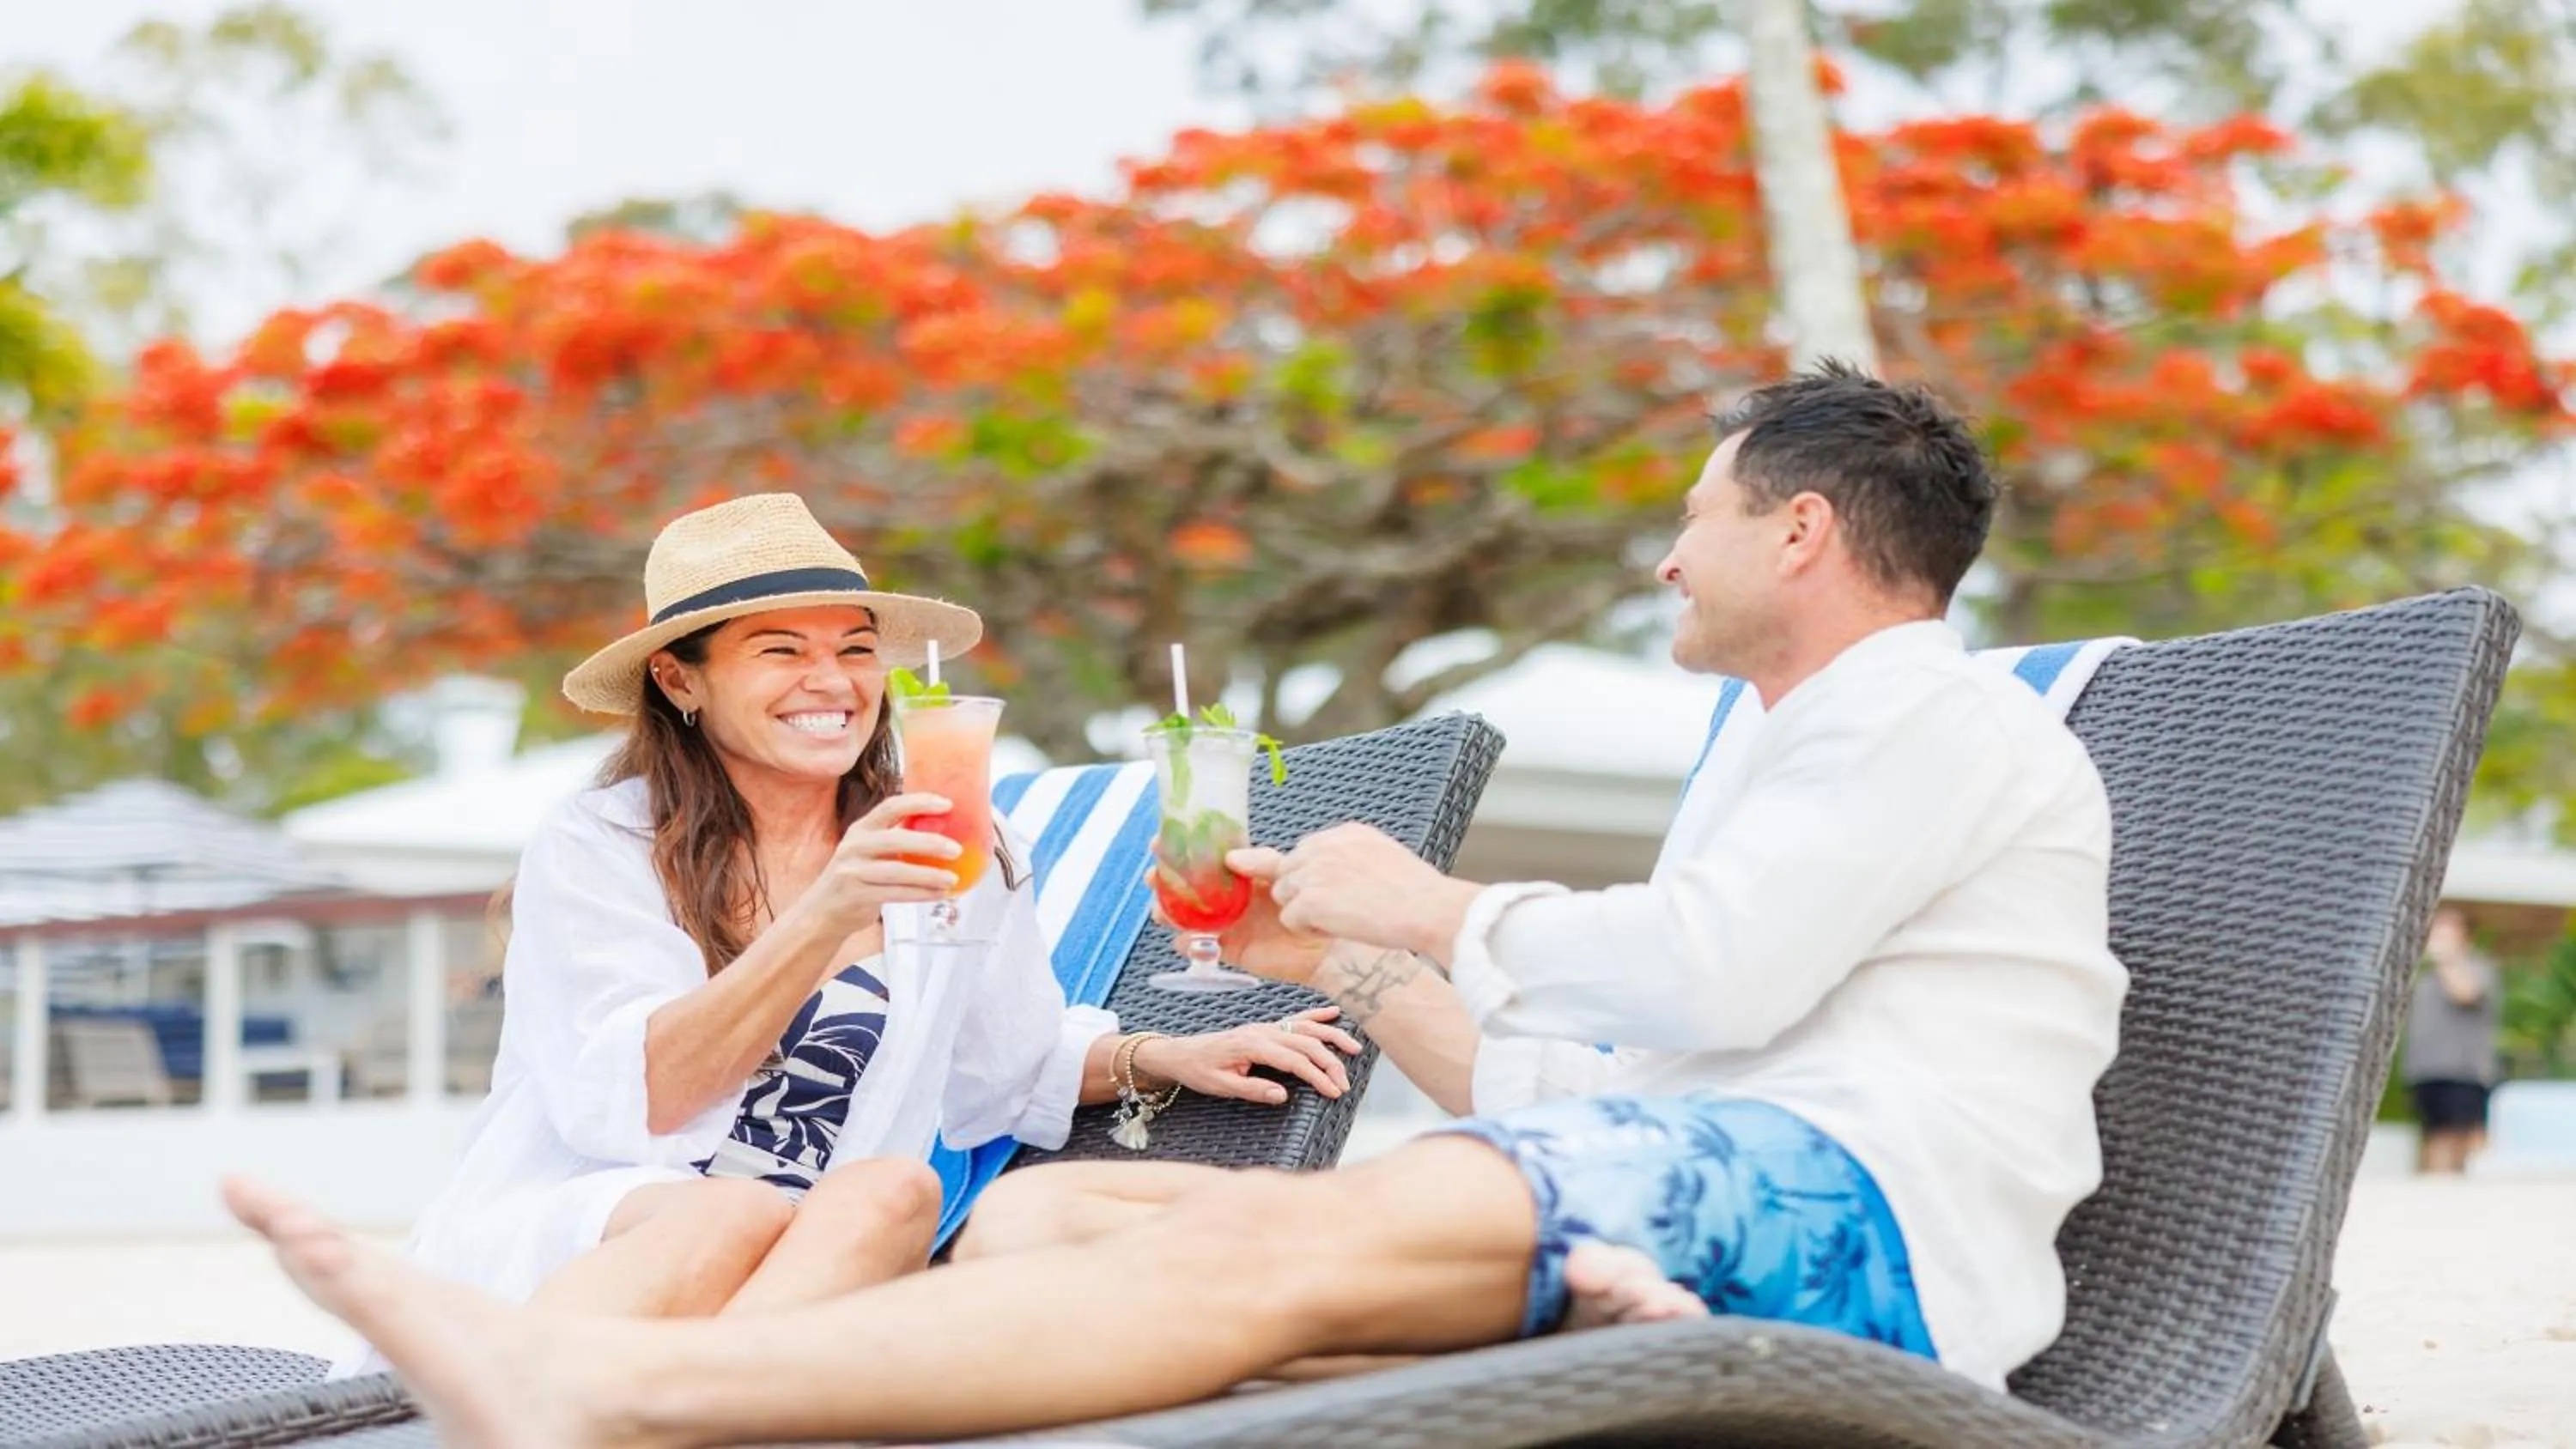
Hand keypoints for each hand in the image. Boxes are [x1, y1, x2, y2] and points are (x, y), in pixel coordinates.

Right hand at [797, 793, 965, 932]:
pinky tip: (938, 894)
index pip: (891, 807)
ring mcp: (852, 871)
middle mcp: (854, 846)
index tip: (947, 804)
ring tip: (953, 879)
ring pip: (897, 871)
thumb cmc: (856, 878)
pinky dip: (920, 894)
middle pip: (896, 839)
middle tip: (957, 849)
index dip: (919, 802)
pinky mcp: (856, 895)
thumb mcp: (868, 851)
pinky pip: (895, 894)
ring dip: (929, 875)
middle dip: (930, 843)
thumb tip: (945, 832)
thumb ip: (896, 839)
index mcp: (861, 829)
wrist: (822, 911)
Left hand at [1131, 1008, 1362, 1104]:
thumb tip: (1283, 1095)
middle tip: (1344, 1084)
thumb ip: (1253, 1090)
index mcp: (1253, 1045)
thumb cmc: (1200, 1071)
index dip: (1317, 1076)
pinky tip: (1336, 1013)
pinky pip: (1296, 1018)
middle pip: (1307, 1043)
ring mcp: (1266, 1026)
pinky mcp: (1266, 1028)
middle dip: (1330, 1063)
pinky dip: (1317, 1014)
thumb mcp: (1221, 1087)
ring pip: (1306, 1027)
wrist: (1182, 1053)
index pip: (1295, 1060)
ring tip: (1354, 1049)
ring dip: (1332, 1036)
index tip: (1333, 1092)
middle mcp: (1263, 1031)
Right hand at [1145, 853, 1333, 986]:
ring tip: (1163, 912)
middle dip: (1164, 883)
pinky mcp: (1230, 948)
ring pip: (1187, 917)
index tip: (1158, 843)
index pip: (1202, 859)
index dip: (1178, 851)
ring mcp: (1227, 923)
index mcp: (1238, 875)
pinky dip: (1189, 945)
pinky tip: (1187, 940)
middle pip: (1186, 888)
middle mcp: (1228, 898)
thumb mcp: (1285, 872)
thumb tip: (1230, 858)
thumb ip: (1260, 862)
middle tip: (1153, 879)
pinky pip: (1200, 947)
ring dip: (1170, 913)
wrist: (1326, 944)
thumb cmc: (1309, 903)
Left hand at [1258, 823, 1480, 959]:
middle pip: (1289, 870)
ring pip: (1284, 894)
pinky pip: (1289, 918)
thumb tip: (1339, 872)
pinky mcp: (1309, 899)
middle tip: (1336, 911)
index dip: (1316, 877)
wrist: (1428, 909)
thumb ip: (1354, 856)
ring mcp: (1313, 871)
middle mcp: (1324, 845)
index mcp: (1345, 832)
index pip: (1308, 850)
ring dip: (1304, 911)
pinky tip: (1337, 930)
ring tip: (1339, 921)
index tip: (1338, 894)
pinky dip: (1308, 931)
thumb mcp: (1384, 856)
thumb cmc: (1417, 892)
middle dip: (1304, 892)